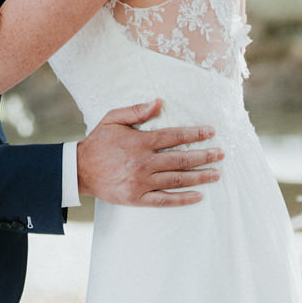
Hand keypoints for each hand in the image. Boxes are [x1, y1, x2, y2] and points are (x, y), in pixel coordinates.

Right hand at [76, 99, 221, 206]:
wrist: (80, 170)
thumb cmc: (98, 142)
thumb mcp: (113, 119)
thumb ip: (137, 111)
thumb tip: (159, 102)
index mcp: (141, 142)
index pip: (174, 136)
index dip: (194, 133)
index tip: (211, 132)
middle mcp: (144, 162)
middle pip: (181, 158)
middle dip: (204, 156)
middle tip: (221, 154)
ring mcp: (142, 182)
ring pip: (177, 179)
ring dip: (199, 176)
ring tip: (216, 173)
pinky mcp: (137, 198)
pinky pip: (165, 200)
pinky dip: (183, 199)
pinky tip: (198, 196)